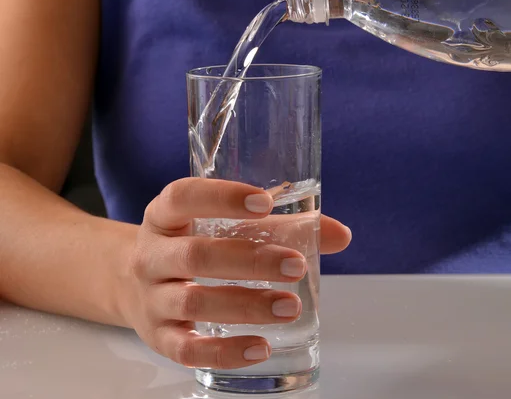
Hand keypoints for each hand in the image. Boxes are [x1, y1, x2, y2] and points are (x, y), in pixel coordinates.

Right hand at [118, 177, 350, 369]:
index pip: (184, 197)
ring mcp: (151, 298)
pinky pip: (186, 349)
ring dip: (246, 305)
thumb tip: (340, 235)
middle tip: (296, 266)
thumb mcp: (220, 226)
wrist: (132, 284)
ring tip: (291, 307)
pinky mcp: (158, 336)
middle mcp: (151, 254)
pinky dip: (225, 351)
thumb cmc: (192, 244)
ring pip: (194, 302)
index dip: (222, 198)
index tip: (264, 203)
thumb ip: (281, 226)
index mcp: (164, 216)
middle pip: (196, 256)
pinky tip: (261, 348)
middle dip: (250, 260)